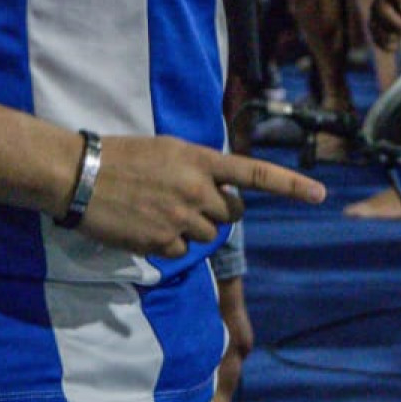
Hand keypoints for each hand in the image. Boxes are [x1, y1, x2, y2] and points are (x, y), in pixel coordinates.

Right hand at [80, 134, 323, 258]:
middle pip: (232, 214)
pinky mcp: (161, 242)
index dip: (291, 185)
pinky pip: (181, 252)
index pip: (255, 172)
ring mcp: (180, 217)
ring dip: (192, 229)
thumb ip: (199, 167)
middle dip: (219, 212)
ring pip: (208, 236)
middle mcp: (197, 188)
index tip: (320, 195)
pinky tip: (145, 227)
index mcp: (200, 159)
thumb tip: (218, 189)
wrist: (80, 174)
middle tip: (189, 202)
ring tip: (159, 211)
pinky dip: (168, 245)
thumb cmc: (122, 156)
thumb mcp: (168, 149)